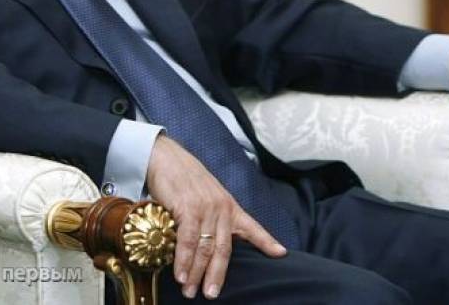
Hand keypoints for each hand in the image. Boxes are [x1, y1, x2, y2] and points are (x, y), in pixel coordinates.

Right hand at [146, 135, 285, 299]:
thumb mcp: (207, 195)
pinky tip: (181, 274)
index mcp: (230, 206)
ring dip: (197, 273)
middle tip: (211, 294)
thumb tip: (209, 240)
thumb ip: (213, 216)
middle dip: (217, 275)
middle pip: (224, 249)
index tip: (281, 253)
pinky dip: (184, 260)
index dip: (267, 241)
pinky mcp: (188, 208)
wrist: (166, 157)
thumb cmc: (183, 177)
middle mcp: (222, 208)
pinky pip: (188, 240)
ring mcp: (206, 208)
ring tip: (190, 291)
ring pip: (205, 248)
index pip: (252, 226)